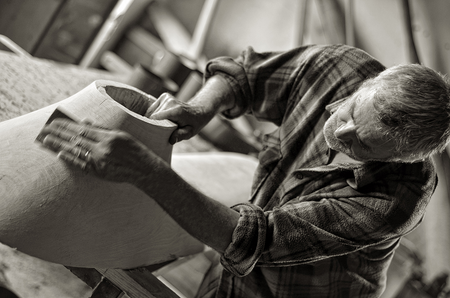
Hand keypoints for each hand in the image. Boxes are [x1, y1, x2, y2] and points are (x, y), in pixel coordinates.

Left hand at [38, 119, 157, 184]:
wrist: (145, 170)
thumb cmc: (135, 151)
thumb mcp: (122, 135)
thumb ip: (102, 129)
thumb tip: (84, 122)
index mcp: (109, 137)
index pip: (82, 129)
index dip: (66, 125)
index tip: (55, 122)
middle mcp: (103, 149)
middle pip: (75, 139)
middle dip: (58, 133)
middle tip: (44, 129)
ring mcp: (100, 161)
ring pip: (75, 150)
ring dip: (59, 145)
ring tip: (46, 140)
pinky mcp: (99, 172)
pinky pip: (81, 164)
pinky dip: (70, 158)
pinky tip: (60, 153)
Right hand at [147, 93, 214, 143]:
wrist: (198, 112)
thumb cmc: (193, 124)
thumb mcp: (190, 132)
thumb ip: (180, 135)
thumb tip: (171, 140)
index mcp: (176, 110)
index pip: (155, 118)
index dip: (154, 126)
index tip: (156, 132)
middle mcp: (170, 101)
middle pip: (152, 115)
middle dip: (155, 123)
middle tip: (164, 129)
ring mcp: (167, 97)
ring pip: (151, 111)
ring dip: (155, 119)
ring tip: (165, 122)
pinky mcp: (165, 96)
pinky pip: (153, 107)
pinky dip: (155, 113)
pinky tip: (163, 117)